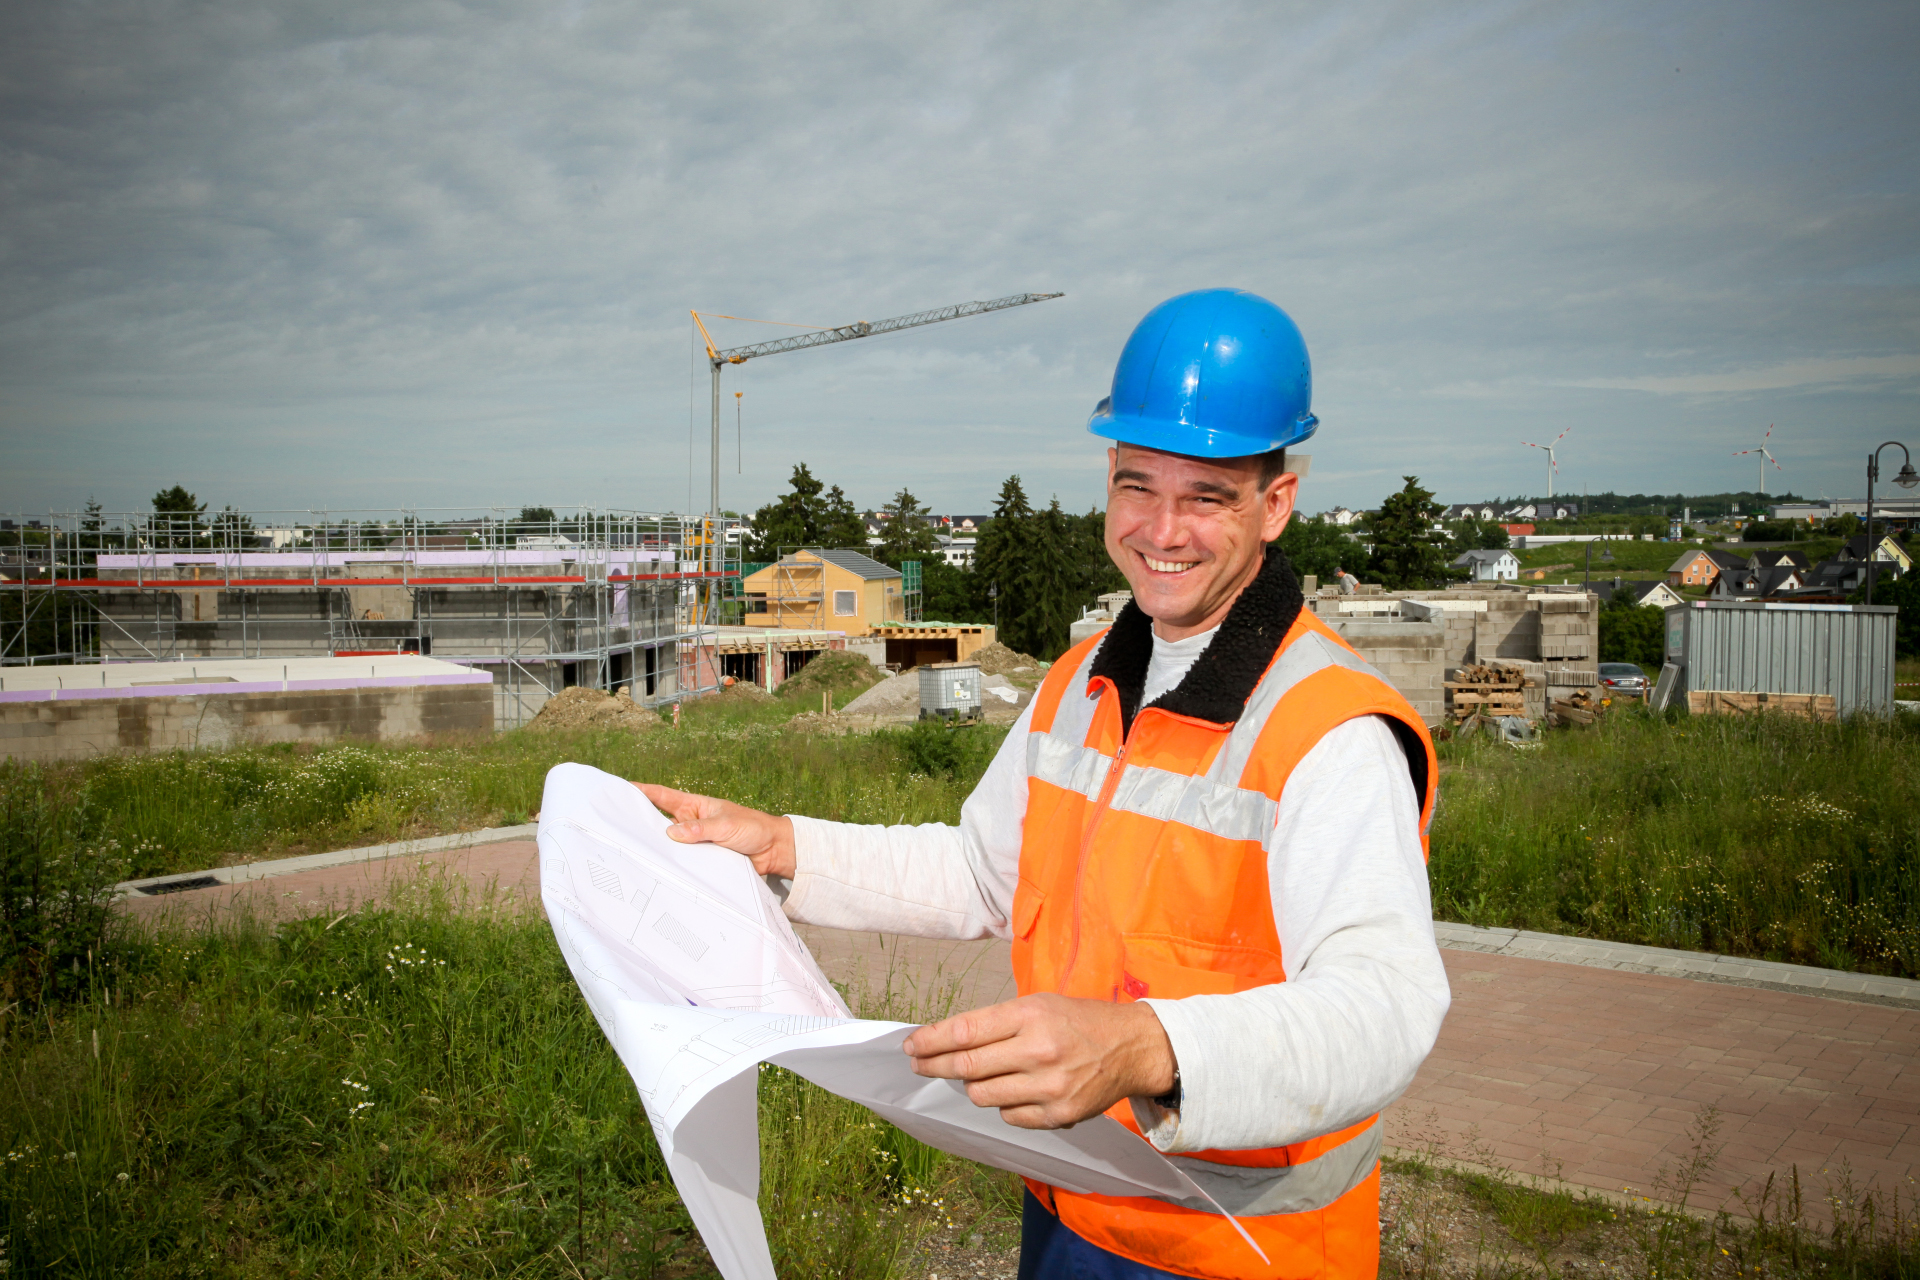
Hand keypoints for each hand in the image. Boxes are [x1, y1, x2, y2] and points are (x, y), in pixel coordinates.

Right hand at [632, 783, 796, 879]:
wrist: (773, 850)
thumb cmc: (753, 828)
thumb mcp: (725, 825)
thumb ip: (700, 830)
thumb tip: (672, 833)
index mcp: (694, 807)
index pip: (662, 797)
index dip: (642, 792)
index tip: (620, 789)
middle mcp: (690, 823)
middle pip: (659, 823)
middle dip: (641, 826)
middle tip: (618, 831)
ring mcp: (694, 842)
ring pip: (669, 846)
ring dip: (658, 851)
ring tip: (635, 856)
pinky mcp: (701, 860)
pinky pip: (683, 862)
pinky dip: (673, 866)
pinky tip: (660, 873)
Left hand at [901, 993, 1175, 1129]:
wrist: (1131, 1047)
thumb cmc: (1078, 1020)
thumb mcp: (1039, 1004)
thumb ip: (996, 1022)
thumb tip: (949, 1041)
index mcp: (1030, 1015)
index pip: (965, 1031)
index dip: (931, 1040)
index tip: (911, 1046)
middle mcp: (1038, 1050)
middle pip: (967, 1066)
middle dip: (935, 1065)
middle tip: (919, 1064)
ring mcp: (1048, 1086)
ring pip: (982, 1095)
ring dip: (972, 1085)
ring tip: (978, 1075)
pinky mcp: (1058, 1114)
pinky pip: (1009, 1116)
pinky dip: (1003, 1105)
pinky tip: (1014, 1091)